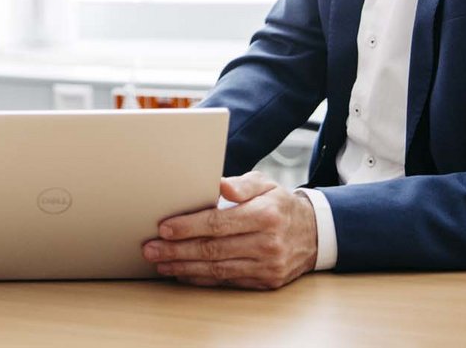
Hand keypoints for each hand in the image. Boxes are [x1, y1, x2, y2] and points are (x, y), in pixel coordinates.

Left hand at [141, 172, 317, 289]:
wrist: (314, 234)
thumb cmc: (280, 205)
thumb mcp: (265, 184)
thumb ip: (241, 184)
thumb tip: (217, 183)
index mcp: (265, 215)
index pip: (218, 223)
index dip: (188, 227)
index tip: (164, 228)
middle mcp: (267, 243)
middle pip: (213, 249)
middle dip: (178, 250)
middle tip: (151, 249)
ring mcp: (267, 265)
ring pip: (218, 269)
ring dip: (185, 267)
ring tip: (161, 263)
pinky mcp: (265, 281)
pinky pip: (228, 281)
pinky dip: (203, 278)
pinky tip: (183, 273)